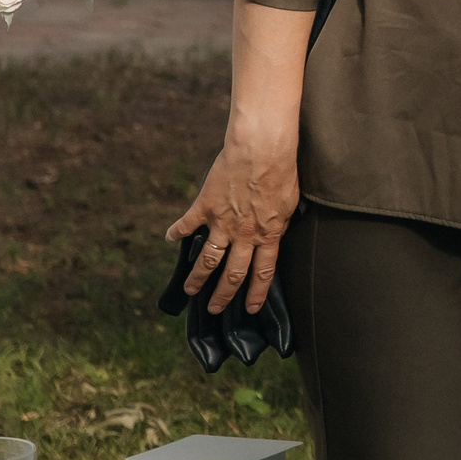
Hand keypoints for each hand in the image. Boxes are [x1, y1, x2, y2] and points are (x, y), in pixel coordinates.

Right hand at [166, 128, 300, 314]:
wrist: (262, 150)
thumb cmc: (282, 171)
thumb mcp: (291, 203)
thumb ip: (280, 222)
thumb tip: (276, 233)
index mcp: (268, 233)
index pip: (263, 271)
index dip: (256, 292)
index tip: (250, 308)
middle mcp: (244, 234)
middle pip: (233, 273)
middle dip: (223, 294)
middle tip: (213, 308)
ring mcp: (223, 222)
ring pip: (208, 259)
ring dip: (197, 277)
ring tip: (189, 289)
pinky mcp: (206, 206)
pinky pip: (187, 224)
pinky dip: (177, 232)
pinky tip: (169, 239)